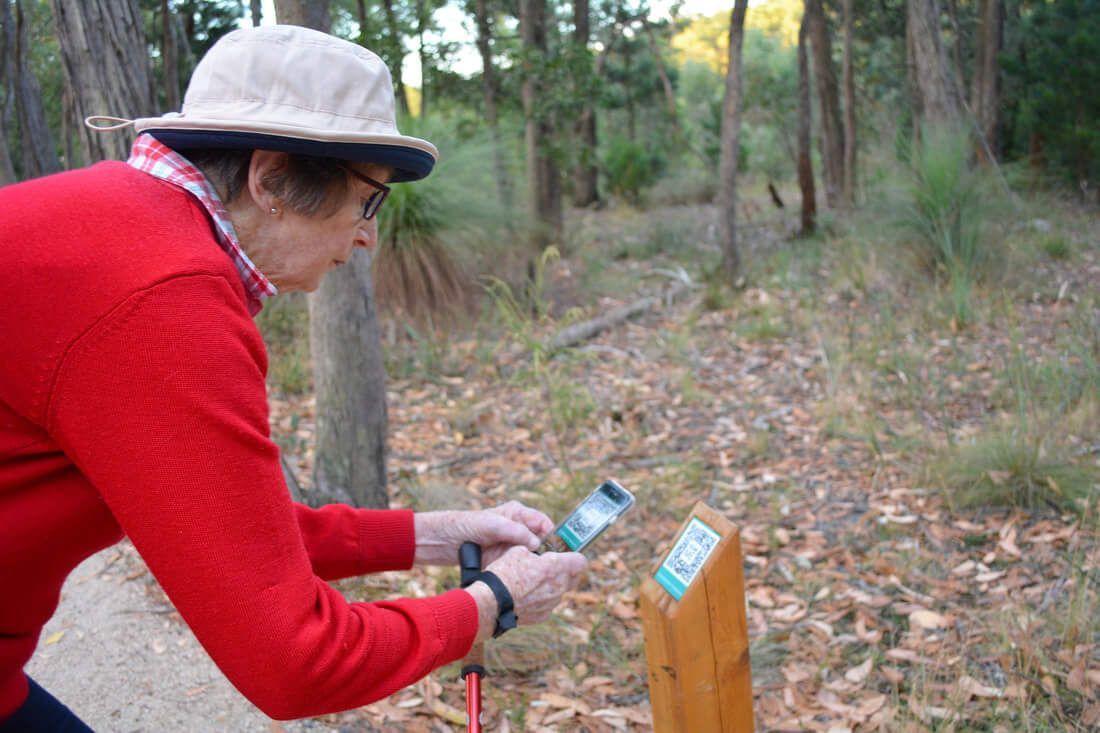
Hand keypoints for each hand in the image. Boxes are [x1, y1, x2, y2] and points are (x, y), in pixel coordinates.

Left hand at [413, 501, 554, 565]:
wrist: (442, 541)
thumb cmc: (467, 525)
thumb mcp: (493, 525)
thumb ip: (515, 531)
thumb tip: (536, 544)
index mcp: (518, 514)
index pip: (544, 523)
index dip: (553, 536)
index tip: (557, 551)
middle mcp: (518, 528)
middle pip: (541, 542)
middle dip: (546, 554)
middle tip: (551, 567)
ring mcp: (510, 545)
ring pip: (531, 556)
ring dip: (534, 564)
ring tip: (538, 575)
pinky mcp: (503, 559)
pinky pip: (519, 566)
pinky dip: (522, 572)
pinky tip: (525, 579)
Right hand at [467, 546, 587, 642]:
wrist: (492, 602)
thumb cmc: (504, 574)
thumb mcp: (519, 551)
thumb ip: (536, 551)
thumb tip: (538, 551)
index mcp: (556, 568)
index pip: (580, 561)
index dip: (574, 556)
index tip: (566, 554)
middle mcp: (558, 587)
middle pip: (573, 577)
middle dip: (564, 570)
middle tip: (549, 565)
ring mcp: (551, 603)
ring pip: (559, 591)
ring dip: (551, 585)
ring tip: (532, 581)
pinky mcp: (542, 616)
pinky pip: (548, 603)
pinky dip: (541, 598)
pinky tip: (526, 594)